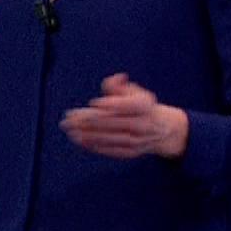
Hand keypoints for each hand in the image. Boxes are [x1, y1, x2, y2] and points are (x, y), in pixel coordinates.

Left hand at [60, 73, 188, 159]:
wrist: (162, 130)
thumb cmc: (139, 105)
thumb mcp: (133, 91)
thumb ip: (118, 85)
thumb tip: (116, 78)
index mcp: (145, 106)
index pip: (129, 105)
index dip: (112, 103)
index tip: (94, 102)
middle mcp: (144, 124)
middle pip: (115, 122)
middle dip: (90, 120)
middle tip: (69, 118)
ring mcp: (139, 140)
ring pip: (111, 138)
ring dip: (89, 135)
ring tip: (70, 131)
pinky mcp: (132, 153)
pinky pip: (112, 150)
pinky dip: (95, 146)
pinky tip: (79, 141)